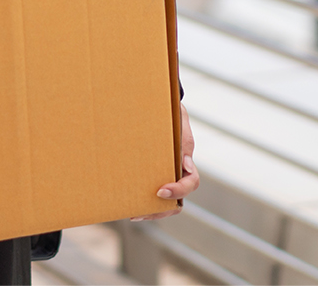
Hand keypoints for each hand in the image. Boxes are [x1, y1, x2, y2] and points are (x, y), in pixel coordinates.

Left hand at [133, 104, 198, 220]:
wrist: (160, 103)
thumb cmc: (170, 110)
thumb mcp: (177, 116)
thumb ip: (181, 133)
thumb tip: (183, 158)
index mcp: (186, 158)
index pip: (191, 182)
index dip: (178, 190)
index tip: (160, 191)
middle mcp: (178, 170)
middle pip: (177, 201)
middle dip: (161, 211)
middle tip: (140, 213)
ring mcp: (165, 173)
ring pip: (164, 202)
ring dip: (151, 211)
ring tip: (133, 213)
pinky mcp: (151, 172)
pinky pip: (149, 191)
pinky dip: (142, 200)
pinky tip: (126, 201)